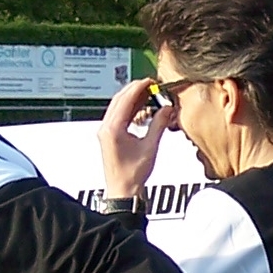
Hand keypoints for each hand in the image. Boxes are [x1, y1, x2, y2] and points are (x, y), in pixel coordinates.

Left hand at [98, 79, 175, 200]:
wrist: (123, 191)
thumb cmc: (132, 175)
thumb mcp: (150, 147)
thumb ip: (159, 125)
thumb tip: (166, 109)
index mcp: (113, 129)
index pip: (125, 99)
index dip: (139, 87)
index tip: (150, 81)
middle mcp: (106, 128)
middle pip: (119, 99)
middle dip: (135, 90)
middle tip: (150, 84)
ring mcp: (106, 132)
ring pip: (118, 107)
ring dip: (132, 99)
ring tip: (148, 95)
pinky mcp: (109, 137)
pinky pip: (119, 116)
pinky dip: (130, 110)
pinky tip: (142, 110)